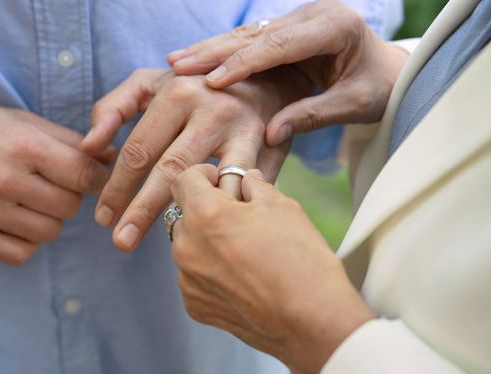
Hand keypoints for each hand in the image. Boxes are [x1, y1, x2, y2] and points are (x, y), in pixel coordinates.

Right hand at [0, 97, 113, 264]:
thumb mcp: (18, 120)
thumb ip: (67, 140)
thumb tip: (110, 158)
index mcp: (21, 145)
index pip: (83, 174)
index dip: (97, 177)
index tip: (93, 176)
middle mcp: (5, 180)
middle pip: (70, 206)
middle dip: (70, 195)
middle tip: (53, 184)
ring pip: (50, 232)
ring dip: (49, 218)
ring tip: (32, 200)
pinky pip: (21, 253)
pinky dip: (27, 241)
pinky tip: (17, 221)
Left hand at [82, 68, 309, 250]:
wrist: (263, 77)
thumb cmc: (193, 87)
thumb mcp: (150, 84)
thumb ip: (112, 109)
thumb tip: (89, 146)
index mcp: (176, 93)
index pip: (138, 150)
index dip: (117, 187)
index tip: (103, 219)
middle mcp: (210, 108)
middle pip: (169, 171)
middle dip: (142, 211)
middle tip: (121, 242)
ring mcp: (242, 129)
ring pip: (208, 183)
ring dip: (187, 217)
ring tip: (165, 244)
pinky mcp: (269, 148)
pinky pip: (243, 188)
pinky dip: (225, 210)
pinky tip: (208, 233)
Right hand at [168, 0, 408, 146]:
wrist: (393, 70)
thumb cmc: (381, 88)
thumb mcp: (354, 104)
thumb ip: (313, 115)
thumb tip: (270, 134)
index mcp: (335, 25)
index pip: (279, 45)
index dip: (242, 63)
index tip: (210, 81)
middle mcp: (313, 14)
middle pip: (256, 34)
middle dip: (214, 51)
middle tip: (178, 64)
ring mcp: (298, 18)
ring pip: (247, 34)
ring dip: (211, 49)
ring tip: (175, 61)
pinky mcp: (288, 28)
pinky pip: (250, 39)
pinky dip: (222, 51)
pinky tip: (195, 59)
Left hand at [170, 164, 374, 372]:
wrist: (312, 322)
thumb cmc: (300, 260)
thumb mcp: (282, 206)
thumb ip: (254, 185)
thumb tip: (245, 179)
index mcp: (205, 215)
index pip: (183, 180)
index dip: (203, 174)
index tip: (220, 181)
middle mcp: (187, 247)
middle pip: (184, 215)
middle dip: (206, 210)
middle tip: (239, 217)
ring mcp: (188, 280)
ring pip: (188, 247)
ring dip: (206, 241)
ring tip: (243, 250)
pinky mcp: (194, 305)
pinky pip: (193, 277)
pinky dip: (210, 271)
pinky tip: (241, 276)